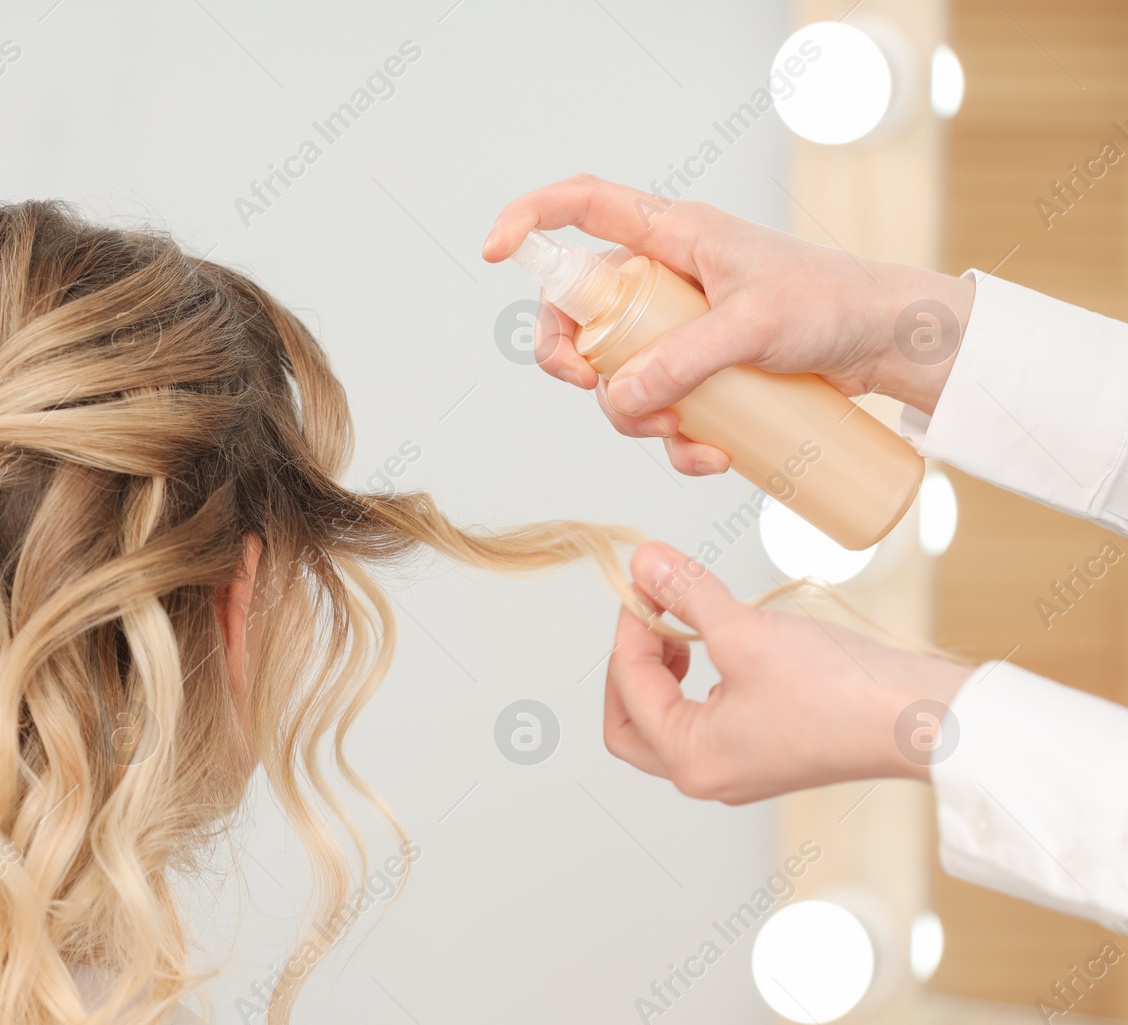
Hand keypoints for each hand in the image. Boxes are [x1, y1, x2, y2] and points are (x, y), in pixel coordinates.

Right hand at [482, 174, 974, 477]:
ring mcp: (681, 326)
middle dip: (574, 358)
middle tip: (590, 387)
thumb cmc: (834, 306)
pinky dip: (675, 440)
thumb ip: (682, 360)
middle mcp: (667, 276)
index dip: (531, 219)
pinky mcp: (702, 369)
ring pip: (617, 371)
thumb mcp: (754, 327)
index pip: (584, 205)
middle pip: (580, 309)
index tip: (494, 253)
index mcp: (674, 235)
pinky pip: (660, 406)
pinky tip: (712, 457)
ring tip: (687, 436)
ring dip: (635, 414)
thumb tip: (616, 400)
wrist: (891, 344)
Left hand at [603, 542, 973, 803]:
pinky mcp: (769, 753)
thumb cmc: (839, 689)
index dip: (629, 626)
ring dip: (665, 672)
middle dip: (632, 665)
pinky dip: (700, 681)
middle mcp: (708, 776)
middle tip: (650, 616)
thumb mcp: (744, 631)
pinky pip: (709, 719)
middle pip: (630, 724)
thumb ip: (686, 594)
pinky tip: (724, 645)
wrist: (921, 718)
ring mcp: (739, 768)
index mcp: (690, 760)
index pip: (627, 688)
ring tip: (687, 624)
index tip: (646, 581)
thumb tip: (645, 561)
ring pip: (669, 721)